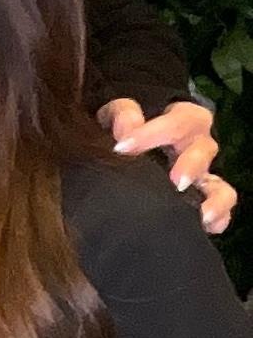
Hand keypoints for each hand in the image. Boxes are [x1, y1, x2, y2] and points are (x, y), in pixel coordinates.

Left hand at [99, 98, 235, 232]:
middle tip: (176, 181)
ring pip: (220, 184)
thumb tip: (126, 129)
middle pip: (206, 150)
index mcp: (181, 118)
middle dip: (193, 165)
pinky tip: (205, 225)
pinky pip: (220, 210)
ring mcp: (201, 175)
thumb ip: (122, 114)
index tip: (122, 147)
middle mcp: (196, 146)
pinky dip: (219, 217)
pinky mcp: (200, 199)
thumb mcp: (117, 112)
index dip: (152, 133)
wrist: (122, 147)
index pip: (180, 121)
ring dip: (214, 198)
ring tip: (201, 212)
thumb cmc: (123, 123)